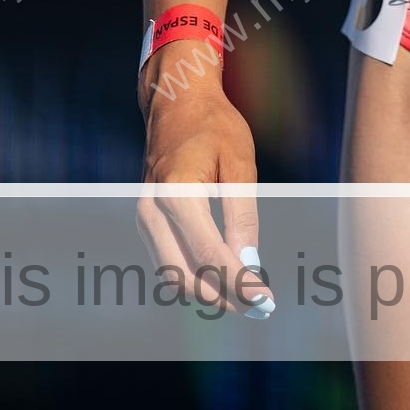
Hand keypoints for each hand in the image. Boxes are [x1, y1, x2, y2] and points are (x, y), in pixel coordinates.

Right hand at [136, 62, 273, 318]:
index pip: (209, 255)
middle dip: (224, 297)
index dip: (239, 282)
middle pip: (184, 277)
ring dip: (208, 293)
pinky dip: (195, 277)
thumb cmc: (214, 126)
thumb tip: (248, 265)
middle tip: (261, 306)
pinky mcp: (146, 223)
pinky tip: (225, 278)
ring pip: (172, 276)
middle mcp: (152, 212)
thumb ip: (242, 215)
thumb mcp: (239, 162)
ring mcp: (144, 219)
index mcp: (176, 193)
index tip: (266, 300)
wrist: (176, 103)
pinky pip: (168, 262)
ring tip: (247, 297)